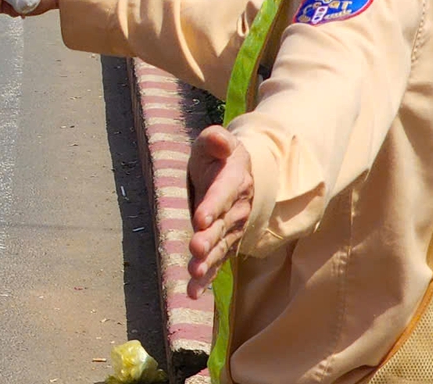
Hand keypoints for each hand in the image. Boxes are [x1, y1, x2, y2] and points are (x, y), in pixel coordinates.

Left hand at [187, 125, 253, 297]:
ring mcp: (232, 229)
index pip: (222, 194)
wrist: (239, 174)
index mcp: (234, 180)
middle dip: (209, 239)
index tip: (200, 218)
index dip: (212, 206)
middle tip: (195, 250)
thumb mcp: (215, 142)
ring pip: (220, 247)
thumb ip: (216, 140)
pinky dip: (206, 278)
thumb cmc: (219, 156)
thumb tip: (219, 141)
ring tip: (194, 274)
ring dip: (208, 262)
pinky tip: (193, 293)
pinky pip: (217, 261)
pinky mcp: (224, 243)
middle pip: (222, 226)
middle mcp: (236, 208)